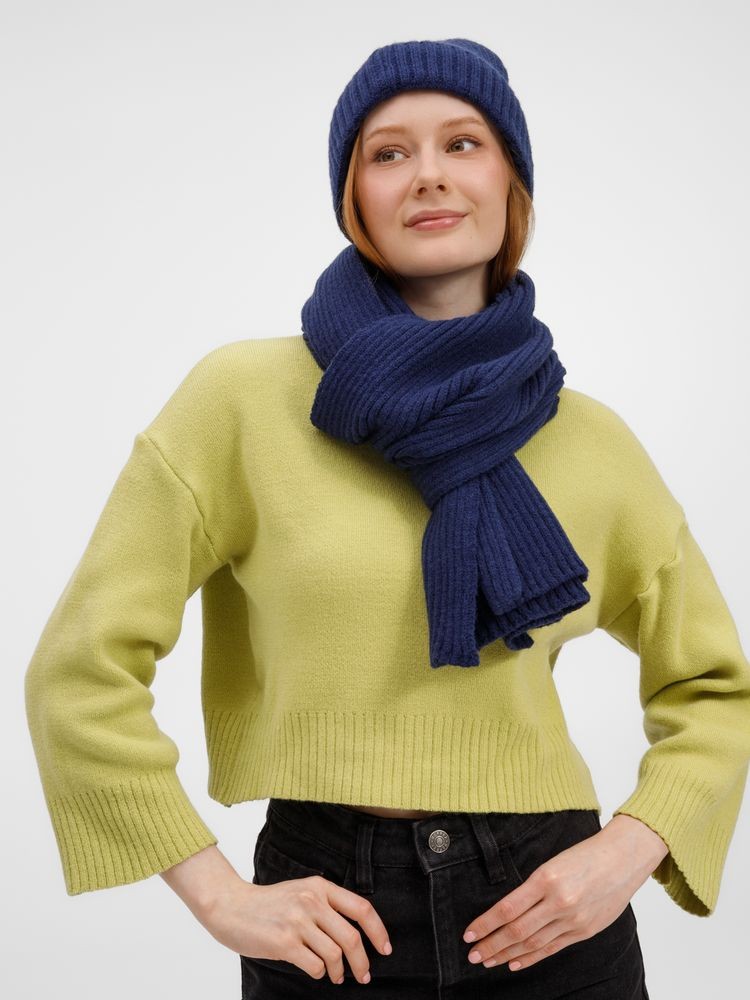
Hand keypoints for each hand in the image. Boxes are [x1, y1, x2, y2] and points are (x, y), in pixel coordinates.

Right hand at [202, 874, 391, 984]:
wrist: (231, 907)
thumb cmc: (268, 904)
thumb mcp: (300, 891)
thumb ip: (325, 904)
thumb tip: (355, 932)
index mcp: (319, 886)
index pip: (361, 908)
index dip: (378, 931)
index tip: (385, 949)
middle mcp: (311, 900)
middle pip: (351, 937)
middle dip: (363, 962)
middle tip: (365, 975)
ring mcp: (297, 921)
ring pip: (335, 954)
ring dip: (340, 972)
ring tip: (337, 977)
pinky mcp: (284, 942)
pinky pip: (315, 966)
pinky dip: (320, 974)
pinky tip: (316, 972)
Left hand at [461, 815, 668, 972]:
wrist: (623, 858)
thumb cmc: (585, 854)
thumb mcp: (552, 863)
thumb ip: (532, 888)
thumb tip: (505, 911)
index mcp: (546, 878)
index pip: (507, 908)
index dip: (485, 924)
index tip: (468, 934)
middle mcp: (559, 902)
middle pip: (517, 930)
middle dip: (491, 944)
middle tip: (472, 955)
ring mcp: (573, 919)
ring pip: (533, 943)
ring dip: (507, 955)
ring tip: (488, 960)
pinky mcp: (585, 931)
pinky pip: (552, 948)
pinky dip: (532, 958)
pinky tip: (515, 963)